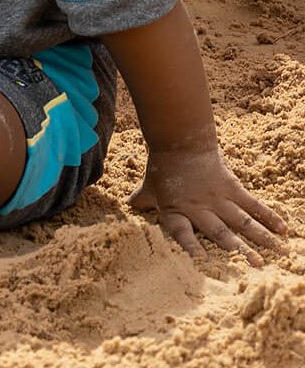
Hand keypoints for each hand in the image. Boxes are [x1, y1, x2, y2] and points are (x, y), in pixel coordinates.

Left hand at [131, 146, 288, 263]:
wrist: (180, 143)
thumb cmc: (162, 168)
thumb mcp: (148, 188)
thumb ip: (142, 201)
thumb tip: (128, 207)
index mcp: (176, 211)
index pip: (182, 234)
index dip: (190, 248)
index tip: (202, 263)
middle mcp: (199, 208)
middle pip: (220, 232)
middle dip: (238, 250)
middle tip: (256, 267)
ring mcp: (217, 198)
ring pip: (242, 221)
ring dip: (260, 237)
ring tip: (276, 253)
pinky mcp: (232, 188)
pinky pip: (253, 204)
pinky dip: (268, 216)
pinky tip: (282, 229)